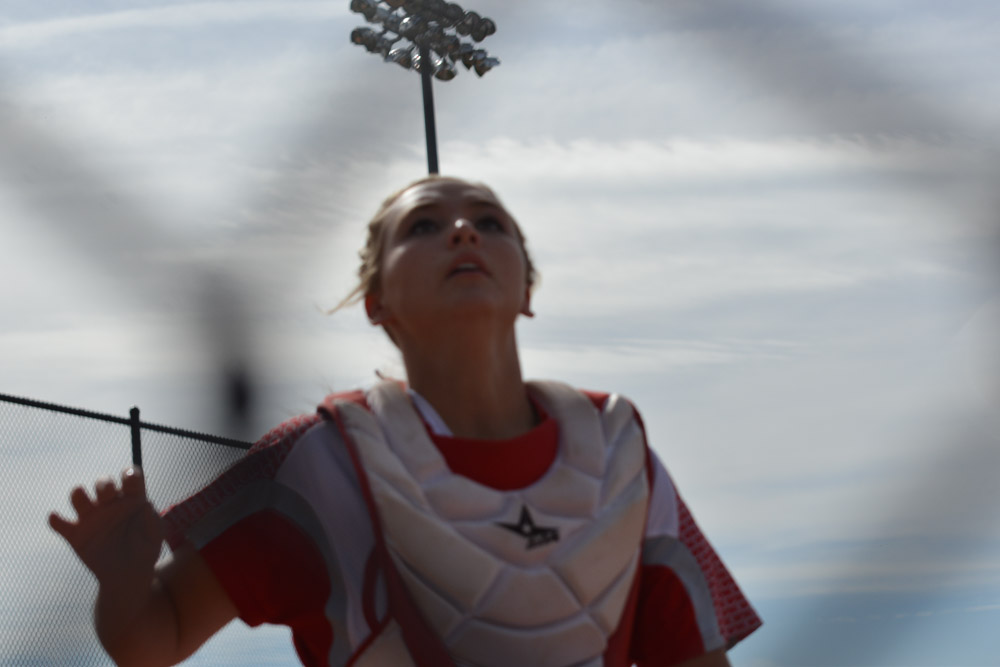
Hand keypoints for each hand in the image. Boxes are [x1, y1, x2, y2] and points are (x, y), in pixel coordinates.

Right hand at [49, 467, 163, 590]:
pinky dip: (55, 520)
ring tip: (85, 504)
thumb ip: (153, 519)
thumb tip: (146, 504)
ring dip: (78, 494)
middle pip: (102, 482)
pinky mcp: (76, 535)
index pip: (130, 478)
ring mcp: (92, 518)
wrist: (129, 574)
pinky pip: (60, 524)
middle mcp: (110, 504)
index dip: (129, 474)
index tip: (128, 479)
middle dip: (104, 484)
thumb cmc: (146, 549)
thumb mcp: (156, 534)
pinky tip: (56, 518)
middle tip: (109, 497)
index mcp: (131, 499)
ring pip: (78, 496)